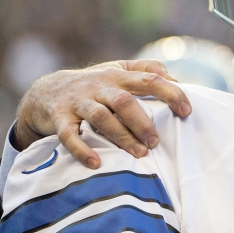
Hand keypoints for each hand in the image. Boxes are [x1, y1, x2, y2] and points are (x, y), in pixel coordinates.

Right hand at [14, 60, 191, 167]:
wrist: (45, 91)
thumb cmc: (93, 84)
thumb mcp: (117, 70)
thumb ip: (145, 69)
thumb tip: (175, 77)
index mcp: (118, 76)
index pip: (149, 79)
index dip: (170, 93)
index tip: (187, 111)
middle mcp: (99, 86)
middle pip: (124, 101)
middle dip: (143, 122)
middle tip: (156, 141)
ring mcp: (78, 102)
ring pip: (101, 117)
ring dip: (121, 136)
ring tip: (139, 153)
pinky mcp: (59, 118)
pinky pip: (69, 134)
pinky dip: (82, 149)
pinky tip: (96, 163)